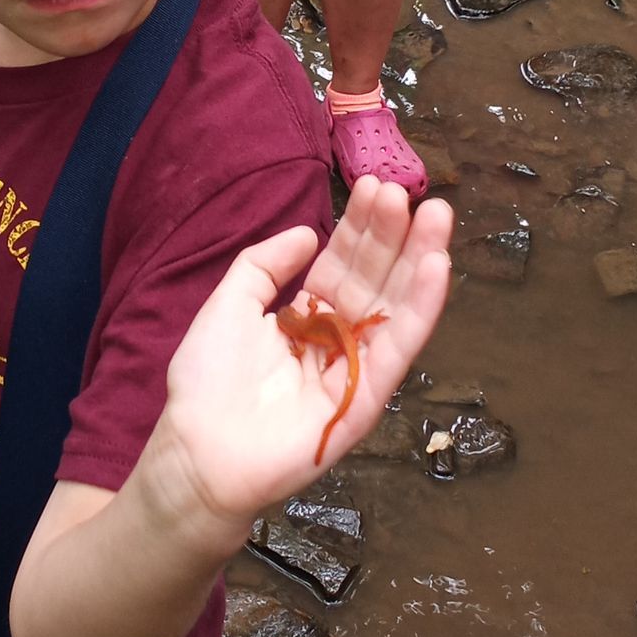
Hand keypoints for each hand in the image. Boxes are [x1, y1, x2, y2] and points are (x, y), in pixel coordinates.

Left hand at [157, 178, 453, 526]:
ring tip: (437, 215)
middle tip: (410, 192)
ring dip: (420, 260)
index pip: (343, 264)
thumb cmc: (207, 380)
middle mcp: (336, 339)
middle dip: (394, 235)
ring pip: (395, 307)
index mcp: (305, 318)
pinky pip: (399, 349)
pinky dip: (421, 308)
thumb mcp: (229, 303)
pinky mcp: (367, 399)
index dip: (360, 228)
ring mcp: (355, 369)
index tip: (375, 186)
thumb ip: (264, 264)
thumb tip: (309, 231)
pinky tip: (437, 268)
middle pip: (374, 279)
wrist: (199, 450)